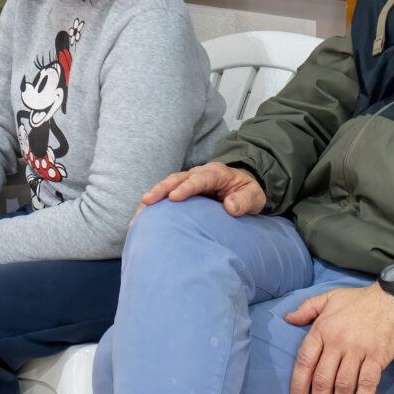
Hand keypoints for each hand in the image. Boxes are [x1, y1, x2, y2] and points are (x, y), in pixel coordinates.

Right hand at [137, 161, 265, 218]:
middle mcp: (198, 175)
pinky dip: (154, 206)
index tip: (174, 198)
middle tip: (147, 201)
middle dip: (161, 190)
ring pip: (167, 186)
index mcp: (216, 174)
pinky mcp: (182, 191)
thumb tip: (230, 206)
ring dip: (153, 198)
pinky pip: (166, 196)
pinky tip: (142, 220)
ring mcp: (188, 182)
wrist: (243, 187)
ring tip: (138, 215)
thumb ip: (244, 200)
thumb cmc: (248, 192)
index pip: (200, 179)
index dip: (186, 187)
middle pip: (177, 179)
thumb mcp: (254, 196)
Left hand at [285, 283, 393, 393]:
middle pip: (323, 379)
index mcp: (322, 329)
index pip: (305, 361)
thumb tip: (288, 319)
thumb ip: (306, 308)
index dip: (299, 385)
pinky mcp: (377, 356)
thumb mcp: (328, 298)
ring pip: (344, 385)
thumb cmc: (357, 300)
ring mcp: (358, 350)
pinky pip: (367, 382)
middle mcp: (337, 342)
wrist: (390, 298)